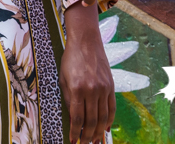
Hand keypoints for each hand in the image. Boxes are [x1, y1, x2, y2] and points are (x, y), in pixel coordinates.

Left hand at [61, 4, 115, 143]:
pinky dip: (109, 120)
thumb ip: (68, 98)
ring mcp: (103, 88)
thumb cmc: (71, 59)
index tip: (73, 140)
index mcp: (76, 88)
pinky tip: (105, 129)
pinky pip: (111, 108)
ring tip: (94, 141)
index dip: (75, 131)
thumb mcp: (63, 78)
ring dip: (98, 132)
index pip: (77, 117)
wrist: (86, 42)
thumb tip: (73, 118)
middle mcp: (92, 90)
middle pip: (91, 120)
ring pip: (102, 117)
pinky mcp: (111, 86)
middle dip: (87, 135)